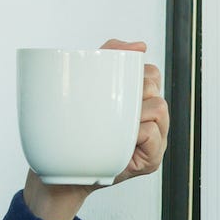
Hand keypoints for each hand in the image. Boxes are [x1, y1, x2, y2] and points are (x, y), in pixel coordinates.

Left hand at [22, 39, 168, 219]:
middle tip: (109, 108)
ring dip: (133, 112)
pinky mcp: (151, 160)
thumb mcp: (87, 87)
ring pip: (158, 107)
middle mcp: (152, 120)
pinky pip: (152, 133)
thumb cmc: (74, 134)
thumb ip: (109, 56)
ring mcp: (155, 140)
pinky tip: (120, 141)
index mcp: (139, 102)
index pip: (150, 73)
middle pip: (155, 86)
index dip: (134, 73)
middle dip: (131, 91)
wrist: (61, 174)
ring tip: (113, 126)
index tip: (112, 86)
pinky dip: (135, 133)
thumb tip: (140, 45)